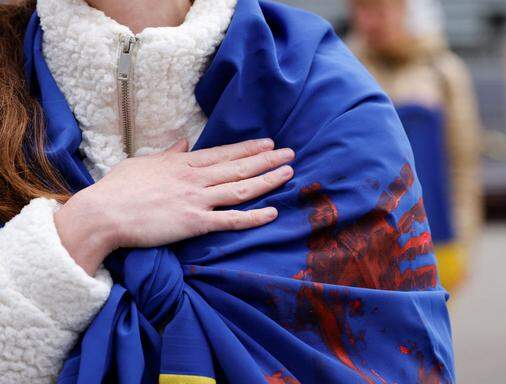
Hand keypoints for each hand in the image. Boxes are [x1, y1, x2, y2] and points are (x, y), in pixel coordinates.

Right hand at [54, 138, 294, 274]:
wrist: (103, 213)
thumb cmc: (118, 188)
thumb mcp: (144, 162)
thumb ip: (168, 152)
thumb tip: (184, 141)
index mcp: (183, 162)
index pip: (223, 153)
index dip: (249, 148)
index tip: (269, 143)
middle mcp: (195, 178)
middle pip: (239, 167)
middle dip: (267, 159)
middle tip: (290, 153)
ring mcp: (197, 199)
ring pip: (241, 188)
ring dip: (268, 180)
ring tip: (289, 173)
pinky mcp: (194, 222)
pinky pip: (231, 220)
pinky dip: (254, 217)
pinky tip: (273, 212)